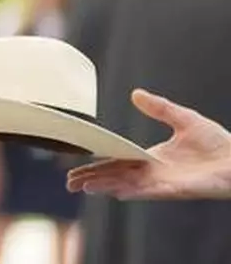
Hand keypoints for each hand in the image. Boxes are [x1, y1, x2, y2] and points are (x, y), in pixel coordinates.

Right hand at [66, 89, 230, 199]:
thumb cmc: (218, 143)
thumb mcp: (183, 118)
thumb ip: (159, 107)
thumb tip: (135, 93)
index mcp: (151, 158)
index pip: (116, 163)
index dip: (95, 166)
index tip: (74, 170)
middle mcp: (154, 173)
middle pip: (116, 177)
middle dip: (92, 181)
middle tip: (70, 185)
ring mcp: (165, 182)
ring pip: (129, 186)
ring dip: (107, 187)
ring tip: (86, 189)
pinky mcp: (179, 189)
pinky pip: (153, 191)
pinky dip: (135, 192)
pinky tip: (119, 192)